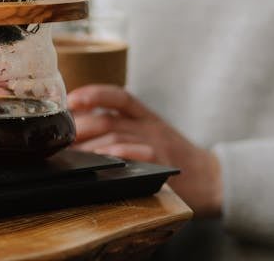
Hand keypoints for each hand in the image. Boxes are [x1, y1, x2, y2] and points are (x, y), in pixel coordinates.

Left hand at [68, 84, 221, 215]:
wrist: (212, 179)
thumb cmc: (176, 157)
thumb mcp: (153, 134)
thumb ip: (125, 128)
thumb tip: (82, 132)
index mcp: (147, 117)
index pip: (119, 97)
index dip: (94, 94)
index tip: (72, 99)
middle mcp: (150, 127)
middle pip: (108, 120)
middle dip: (80, 128)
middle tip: (61, 139)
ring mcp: (155, 145)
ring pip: (115, 139)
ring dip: (89, 147)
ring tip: (71, 156)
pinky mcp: (161, 165)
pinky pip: (134, 156)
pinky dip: (114, 156)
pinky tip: (100, 162)